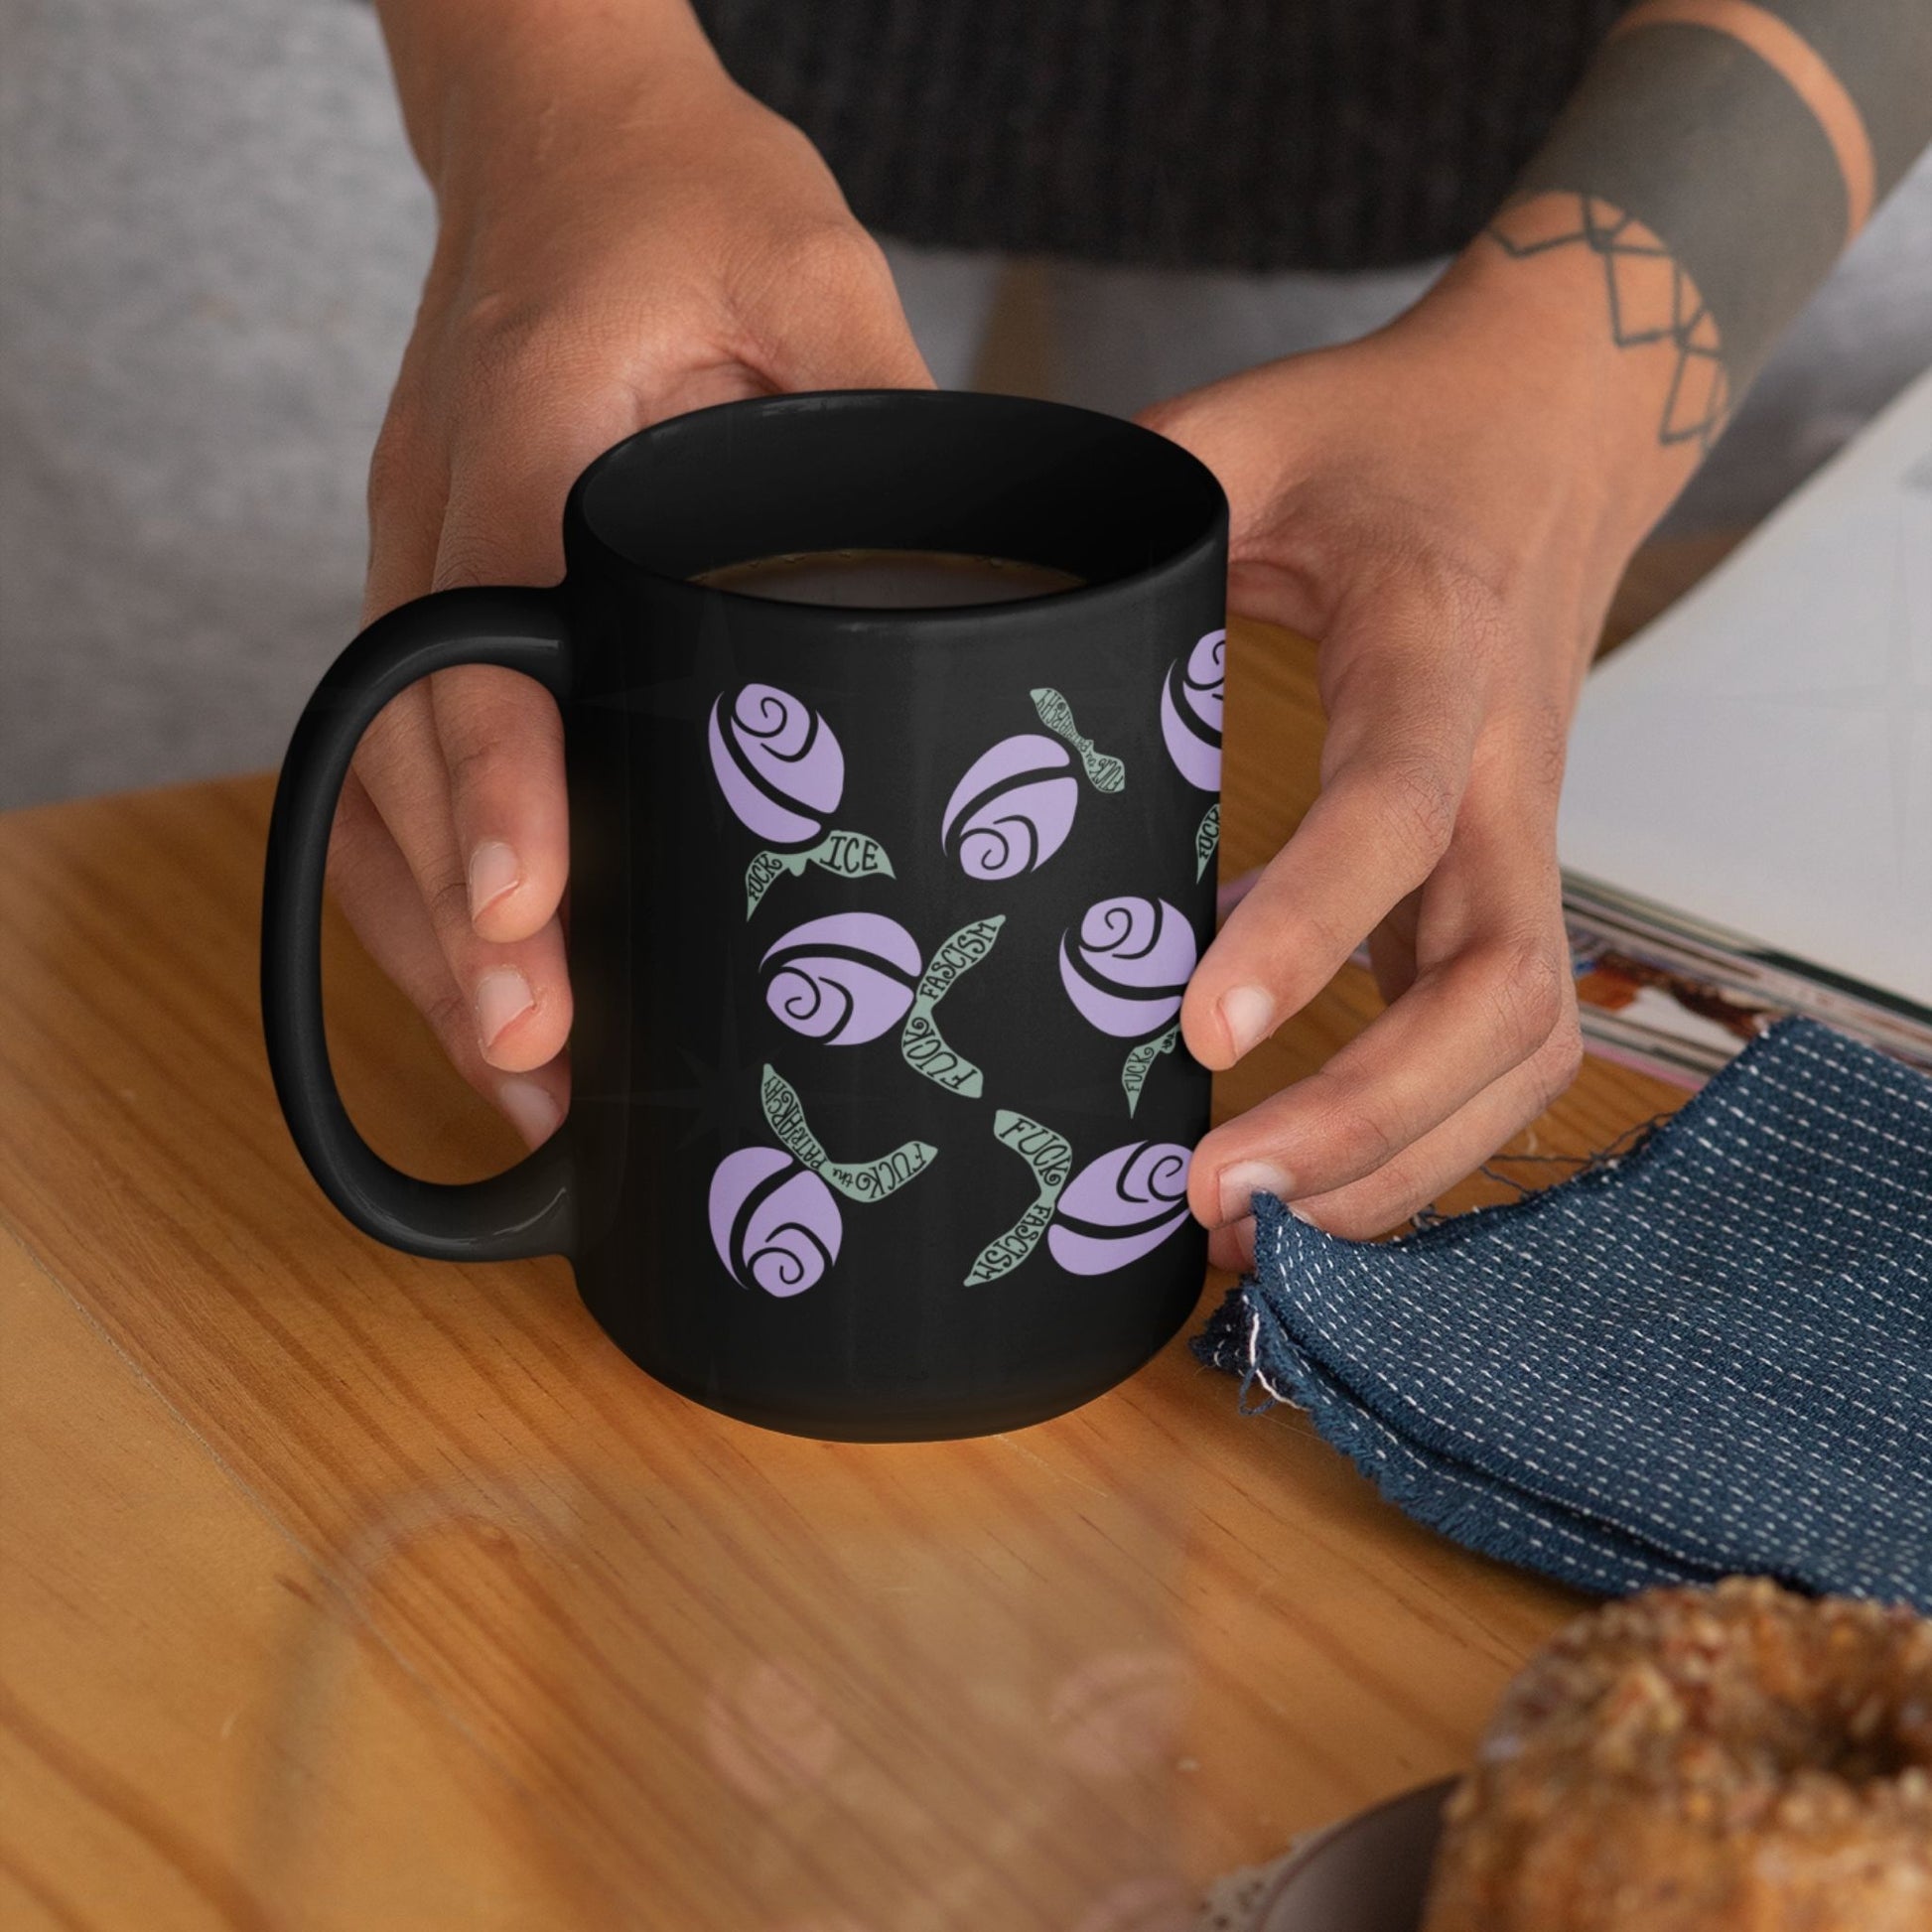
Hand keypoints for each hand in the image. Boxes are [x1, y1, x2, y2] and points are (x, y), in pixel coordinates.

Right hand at [334, 24, 930, 1145]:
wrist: (562, 138)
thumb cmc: (684, 194)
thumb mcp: (814, 270)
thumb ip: (879, 412)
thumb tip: (972, 584)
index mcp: (528, 435)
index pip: (486, 632)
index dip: (497, 783)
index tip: (530, 914)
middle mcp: (441, 515)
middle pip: (404, 751)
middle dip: (461, 921)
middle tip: (543, 1064)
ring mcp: (421, 558)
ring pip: (380, 780)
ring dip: (434, 936)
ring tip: (528, 1082)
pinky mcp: (443, 590)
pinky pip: (403, 759)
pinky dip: (435, 879)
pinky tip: (504, 977)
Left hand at [1142, 259, 1688, 1256]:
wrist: (1555, 429)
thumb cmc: (1394, 437)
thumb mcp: (1250, 430)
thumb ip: (1129, 495)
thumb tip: (972, 574)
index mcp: (1434, 657)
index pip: (1392, 815)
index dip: (1305, 932)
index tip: (1194, 1031)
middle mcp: (1503, 775)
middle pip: (1498, 992)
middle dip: (1367, 1117)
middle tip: (1213, 1200)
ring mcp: (1523, 842)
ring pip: (1522, 1051)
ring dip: (1404, 1161)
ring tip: (1254, 1237)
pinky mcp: (1508, 881)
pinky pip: (1505, 1044)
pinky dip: (1424, 1139)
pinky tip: (1309, 1180)